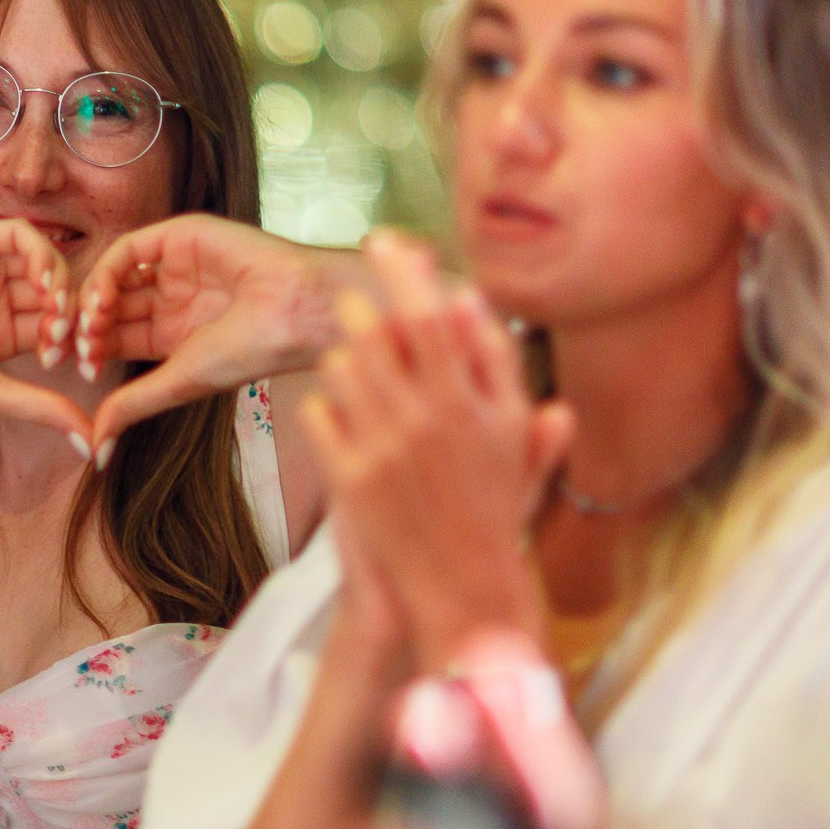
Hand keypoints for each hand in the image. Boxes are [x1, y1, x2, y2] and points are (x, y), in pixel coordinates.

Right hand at [0, 219, 89, 443]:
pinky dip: (42, 254)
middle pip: (57, 291)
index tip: (79, 366)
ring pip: (45, 261)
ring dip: (63, 286)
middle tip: (72, 342)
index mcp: (1, 334)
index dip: (77, 341)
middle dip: (76, 315)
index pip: (58, 326)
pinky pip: (20, 234)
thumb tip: (95, 444)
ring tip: (56, 318)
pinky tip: (44, 285)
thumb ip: (45, 410)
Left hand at [68, 215, 338, 453]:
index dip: (92, 350)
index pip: (115, 336)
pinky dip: (108, 273)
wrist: (296, 312)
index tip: (79, 369)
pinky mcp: (180, 236)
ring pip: (114, 277)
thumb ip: (132, 406)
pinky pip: (130, 249)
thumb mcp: (178, 382)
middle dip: (86, 327)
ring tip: (91, 327)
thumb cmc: (250, 352)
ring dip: (93, 301)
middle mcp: (170, 297)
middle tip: (72, 346)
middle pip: (109, 306)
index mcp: (171, 332)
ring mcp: (174, 265)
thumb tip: (95, 448)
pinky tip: (104, 299)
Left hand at [300, 232, 571, 666]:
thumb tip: (466, 299)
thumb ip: (494, 364)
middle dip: (361, 312)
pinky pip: (318, 415)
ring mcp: (384, 450)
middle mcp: (426, 421)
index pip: (430, 317)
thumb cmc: (493, 505)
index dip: (404, 273)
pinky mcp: (350, 480)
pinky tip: (341, 420)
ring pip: (341, 369)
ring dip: (344, 362)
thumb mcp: (511, 433)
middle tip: (355, 307)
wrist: (463, 586)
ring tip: (358, 375)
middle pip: (376, 333)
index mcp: (470, 404)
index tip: (384, 242)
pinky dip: (324, 409)